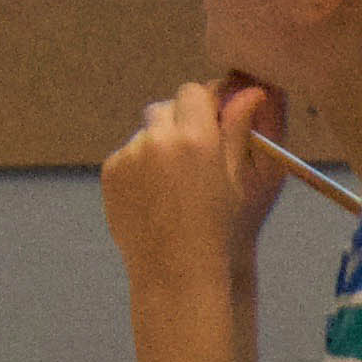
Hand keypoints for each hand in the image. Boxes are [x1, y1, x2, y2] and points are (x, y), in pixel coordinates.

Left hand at [101, 79, 283, 286]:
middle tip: (191, 154)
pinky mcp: (110, 170)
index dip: (201, 104)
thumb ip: (237, 130)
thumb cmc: (218, 227)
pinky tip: (153, 197)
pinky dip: (137, 168)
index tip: (208, 122)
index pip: (192, 91)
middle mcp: (159, 139)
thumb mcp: (237, 178)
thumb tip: (251, 91)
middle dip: (178, 122)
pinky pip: (126, 156)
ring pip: (144, 134)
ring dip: (157, 146)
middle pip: (165, 108)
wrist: (177, 270)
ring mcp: (130, 154)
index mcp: (197, 138)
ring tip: (173, 186)